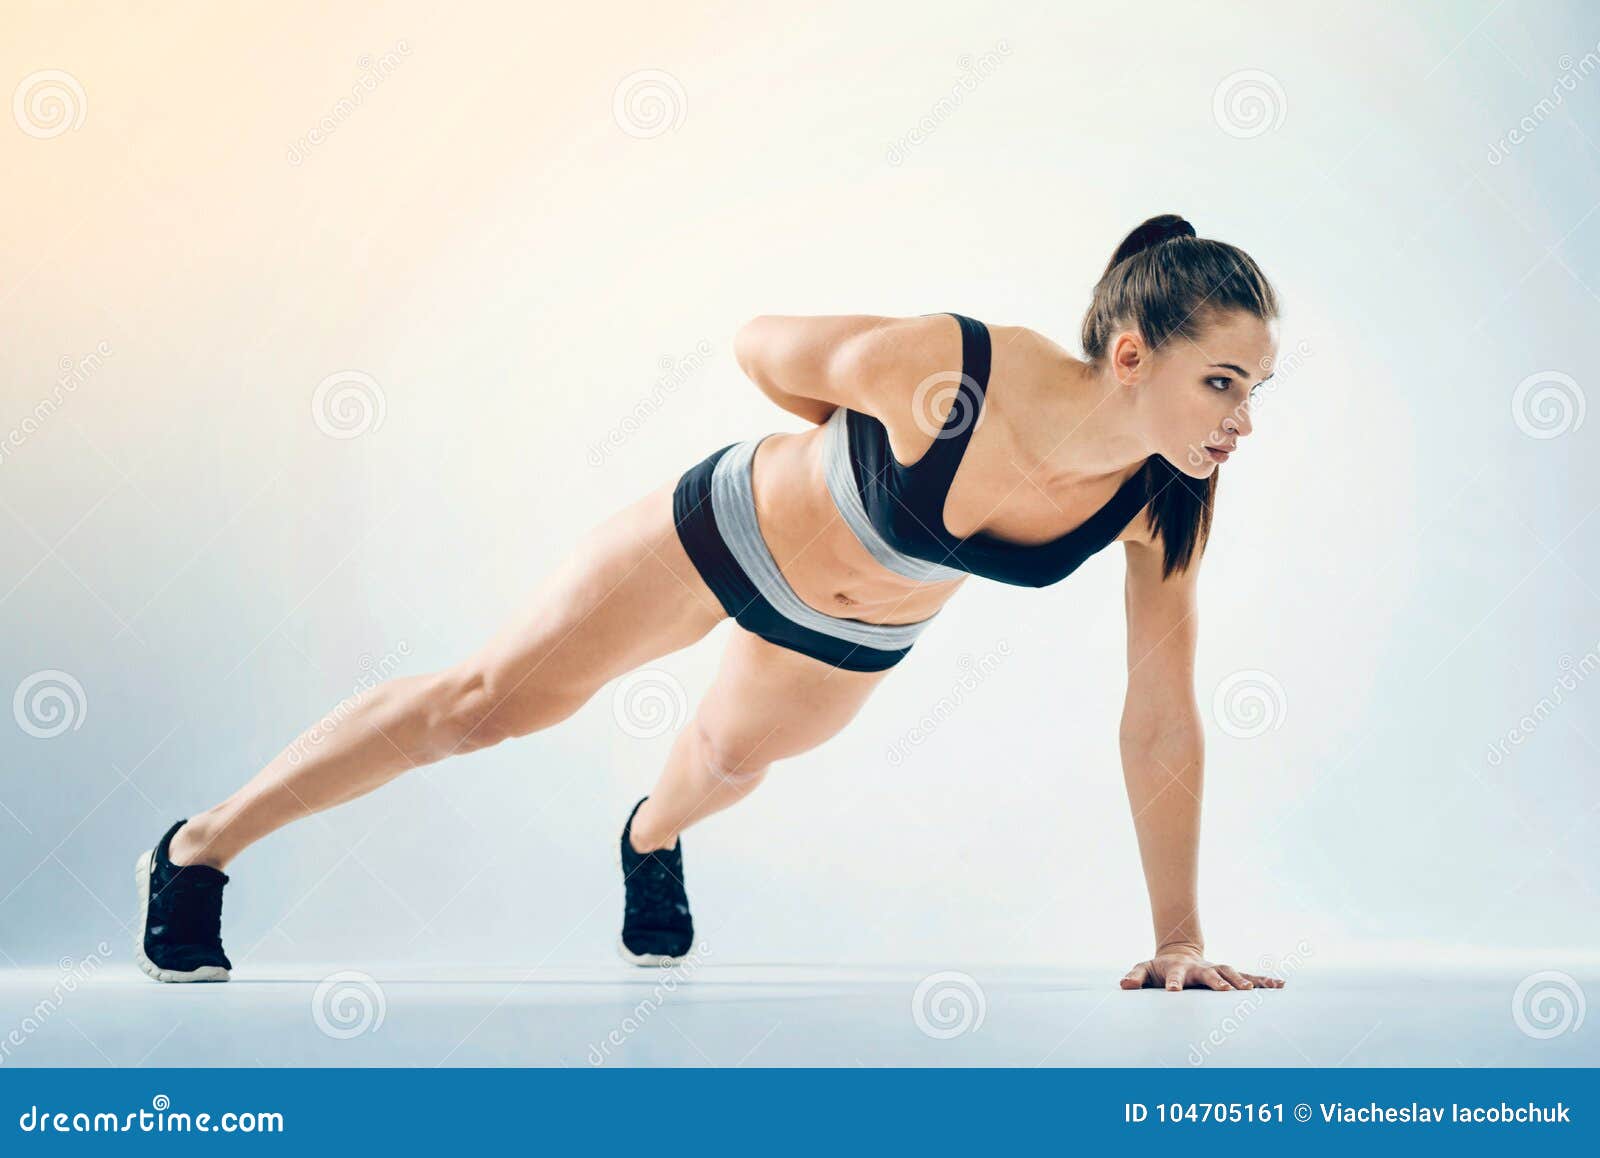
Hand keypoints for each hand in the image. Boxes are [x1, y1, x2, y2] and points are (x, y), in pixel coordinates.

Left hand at [1120, 948, 1284, 991]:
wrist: (1179, 953)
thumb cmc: (1159, 968)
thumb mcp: (1143, 970)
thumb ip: (1135, 977)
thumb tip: (1124, 985)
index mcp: (1178, 969)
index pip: (1173, 975)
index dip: (1172, 983)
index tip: (1173, 992)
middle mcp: (1201, 968)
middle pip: (1209, 974)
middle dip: (1216, 982)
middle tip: (1224, 991)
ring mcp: (1216, 969)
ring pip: (1232, 973)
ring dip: (1242, 981)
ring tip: (1252, 992)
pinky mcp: (1229, 974)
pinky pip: (1249, 977)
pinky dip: (1263, 981)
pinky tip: (1279, 986)